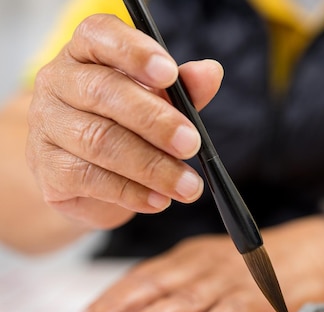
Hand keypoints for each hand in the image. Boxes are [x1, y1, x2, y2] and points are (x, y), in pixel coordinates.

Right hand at [26, 14, 222, 228]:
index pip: (99, 35)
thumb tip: (210, 73)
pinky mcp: (47, 169)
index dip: (134, 51)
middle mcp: (57, 81)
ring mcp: (47, 126)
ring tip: (187, 185)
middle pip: (102, 92)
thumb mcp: (160, 101)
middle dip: (155, 121)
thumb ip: (184, 89)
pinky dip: (132, 192)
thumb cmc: (126, 124)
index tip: (170, 74)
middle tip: (192, 144)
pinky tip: (159, 200)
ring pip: (99, 141)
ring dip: (151, 166)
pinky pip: (90, 179)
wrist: (87, 174)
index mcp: (86, 51)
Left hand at [70, 216, 323, 311]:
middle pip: (159, 286)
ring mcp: (236, 277)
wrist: (316, 247)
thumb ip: (179, 284)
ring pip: (192, 298)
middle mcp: (208, 263)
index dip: (111, 299)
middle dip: (121, 309)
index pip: (144, 276)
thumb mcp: (212, 265)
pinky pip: (239, 308)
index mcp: (191, 257)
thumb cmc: (256, 260)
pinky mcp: (266, 291)